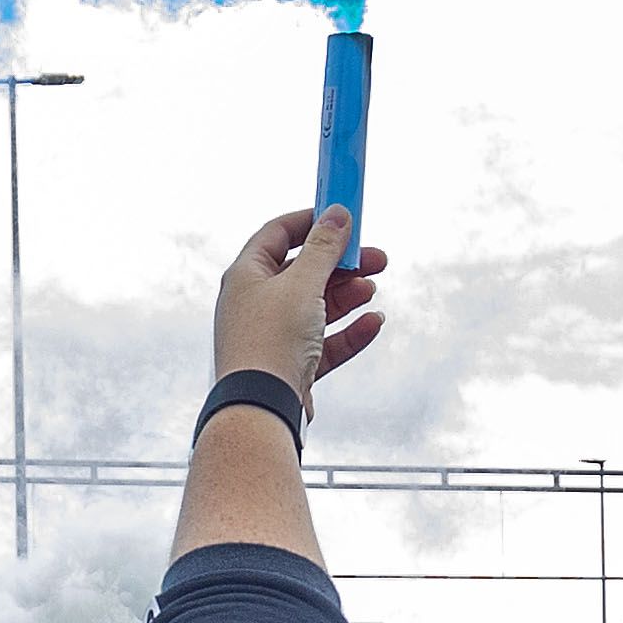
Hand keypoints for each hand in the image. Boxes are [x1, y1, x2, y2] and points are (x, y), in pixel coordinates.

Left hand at [211, 206, 386, 413]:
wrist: (260, 407)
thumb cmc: (273, 339)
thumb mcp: (303, 283)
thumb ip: (324, 248)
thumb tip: (338, 214)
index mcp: (246, 276)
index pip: (277, 234)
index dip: (311, 221)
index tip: (344, 215)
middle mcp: (255, 304)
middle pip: (303, 271)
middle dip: (342, 262)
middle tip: (377, 257)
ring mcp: (272, 336)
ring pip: (316, 307)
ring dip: (347, 295)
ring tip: (371, 288)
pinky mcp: (290, 366)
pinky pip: (324, 343)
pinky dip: (349, 331)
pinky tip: (374, 322)